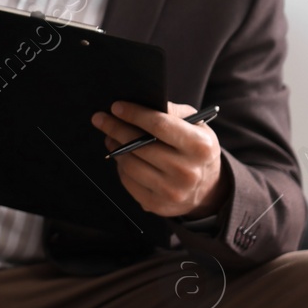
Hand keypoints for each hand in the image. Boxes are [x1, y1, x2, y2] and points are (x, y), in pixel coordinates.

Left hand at [92, 100, 231, 218]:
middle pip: (139, 145)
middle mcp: (187, 171)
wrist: (207, 188)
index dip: (134, 114)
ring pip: (129, 163)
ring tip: (110, 137)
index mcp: (200, 147)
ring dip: (115, 147)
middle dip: (115, 128)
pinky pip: (127, 180)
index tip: (116, 107)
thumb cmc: (196, 148)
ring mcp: (171, 191)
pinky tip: (121, 156)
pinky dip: (121, 165)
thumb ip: (174, 112)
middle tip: (100, 118)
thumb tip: (142, 103)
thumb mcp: (197, 126)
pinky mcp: (156, 204)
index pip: (159, 125)